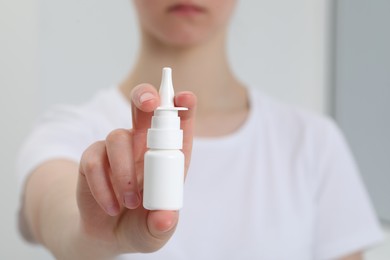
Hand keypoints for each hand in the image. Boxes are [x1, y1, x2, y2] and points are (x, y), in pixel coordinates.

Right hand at [77, 83, 195, 253]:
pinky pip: (94, 160)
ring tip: (131, 202)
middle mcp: (143, 145)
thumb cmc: (141, 226)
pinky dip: (102, 185)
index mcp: (169, 155)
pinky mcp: (93, 159)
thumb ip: (163, 225)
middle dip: (147, 97)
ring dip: (124, 170)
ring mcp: (117, 149)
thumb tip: (163, 218)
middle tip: (149, 103)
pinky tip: (111, 206)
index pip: (179, 124)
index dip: (184, 107)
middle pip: (144, 108)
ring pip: (118, 136)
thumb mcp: (156, 231)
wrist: (108, 235)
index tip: (186, 98)